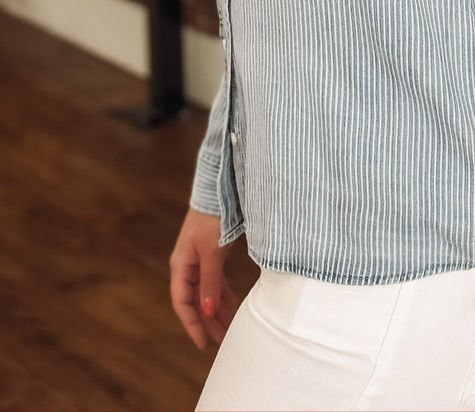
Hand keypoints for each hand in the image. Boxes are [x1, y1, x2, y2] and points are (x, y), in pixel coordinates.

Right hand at [170, 207, 238, 348]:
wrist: (220, 191)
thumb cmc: (213, 219)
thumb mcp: (212, 252)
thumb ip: (210, 282)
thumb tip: (208, 311)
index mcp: (181, 266)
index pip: (183, 302)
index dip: (192, 324)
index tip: (203, 343)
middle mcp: (188, 266)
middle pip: (196, 301)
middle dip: (209, 322)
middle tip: (224, 341)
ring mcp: (200, 260)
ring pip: (208, 293)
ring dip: (218, 311)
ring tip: (232, 329)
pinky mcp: (213, 255)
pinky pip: (216, 282)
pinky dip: (224, 295)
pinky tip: (234, 307)